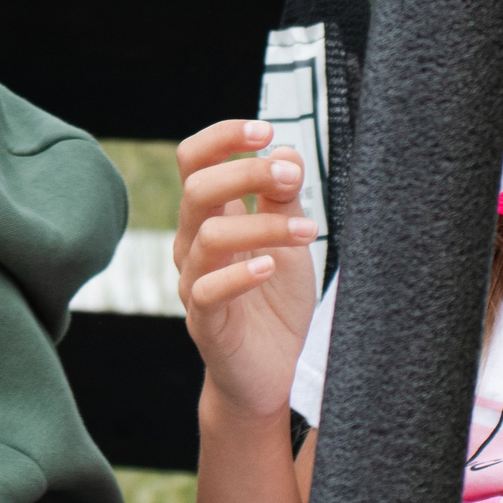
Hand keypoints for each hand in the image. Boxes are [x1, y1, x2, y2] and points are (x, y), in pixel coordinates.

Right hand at [173, 121, 319, 419]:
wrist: (271, 373)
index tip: (265, 129)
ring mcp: (193, 283)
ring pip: (208, 238)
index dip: (222, 137)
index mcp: (210, 218)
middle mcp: (193, 245)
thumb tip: (286, 150)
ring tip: (310, 231)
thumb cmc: (275, 304)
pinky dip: (239, 275)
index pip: (194, 161)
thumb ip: (282, 199)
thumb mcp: (289, 241)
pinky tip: (271, 268)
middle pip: (196, 190)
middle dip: (245, 172)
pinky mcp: (204, 323)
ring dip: (263, 226)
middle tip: (292, 177)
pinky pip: (207, 292)